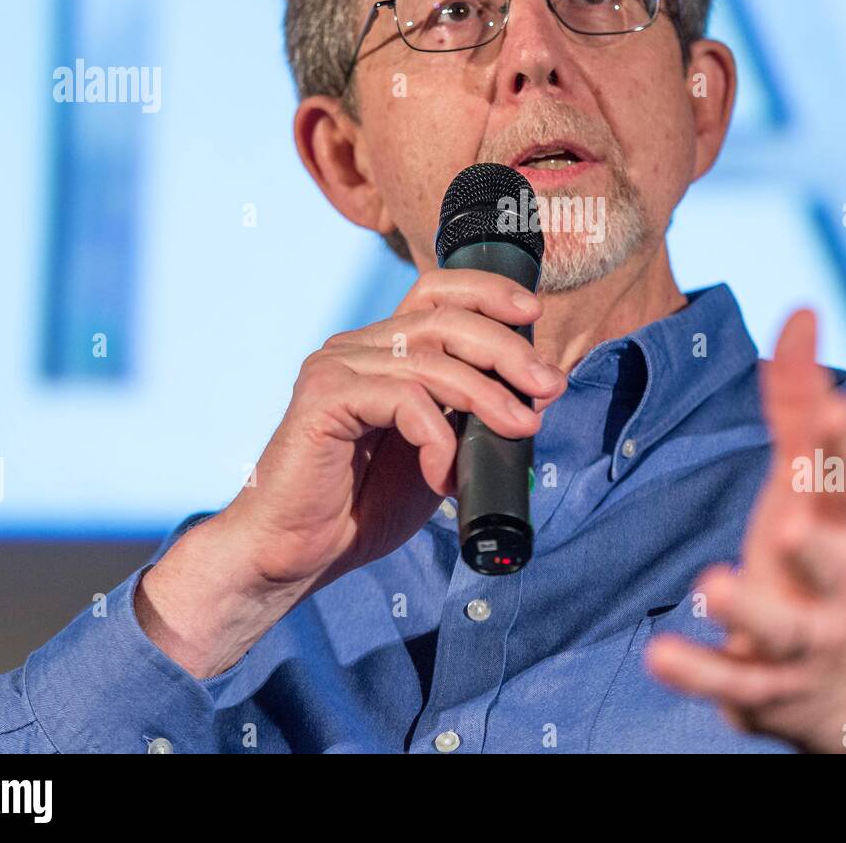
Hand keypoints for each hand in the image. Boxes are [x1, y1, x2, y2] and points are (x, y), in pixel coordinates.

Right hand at [136, 268, 565, 676]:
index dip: (487, 291)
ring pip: (429, 359)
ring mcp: (336, 367)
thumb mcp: (438, 451)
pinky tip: (444, 475)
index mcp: (382, 350)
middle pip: (443, 319)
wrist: (297, 553)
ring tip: (520, 428)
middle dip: (506, 348)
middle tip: (548, 385)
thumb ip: (473, 416)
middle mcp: (357, 347)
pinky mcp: (323, 398)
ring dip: (487, 395)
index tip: (534, 312)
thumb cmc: (363, 505)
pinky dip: (437, 438)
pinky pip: (402, 400)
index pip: (436, 291)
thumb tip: (537, 391)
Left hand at [644, 308, 845, 752]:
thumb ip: (799, 403)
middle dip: (814, 546)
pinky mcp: (769, 685)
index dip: (845, 445)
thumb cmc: (821, 555)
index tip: (835, 403)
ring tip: (714, 583)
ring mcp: (806, 639)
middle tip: (786, 524)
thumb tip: (801, 312)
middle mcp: (836, 581)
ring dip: (752, 609)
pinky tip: (661, 655)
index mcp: (845, 524)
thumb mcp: (812, 482)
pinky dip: (700, 671)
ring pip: (785, 630)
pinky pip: (734, 682)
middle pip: (834, 564)